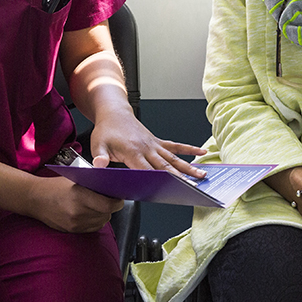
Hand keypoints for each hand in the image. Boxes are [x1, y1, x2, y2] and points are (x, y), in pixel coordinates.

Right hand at [26, 175, 123, 232]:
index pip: (108, 205)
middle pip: (106, 215)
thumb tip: (113, 188)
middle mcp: (78, 212)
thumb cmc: (55, 186)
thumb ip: (94, 184)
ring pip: (101, 222)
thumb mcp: (76, 179)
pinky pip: (92, 228)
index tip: (119, 199)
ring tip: (99, 206)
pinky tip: (90, 213)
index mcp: (80, 196)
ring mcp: (74, 223)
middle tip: (110, 201)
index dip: (117, 203)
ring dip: (103, 215)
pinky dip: (95, 221)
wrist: (35, 198)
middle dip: (111, 208)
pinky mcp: (72, 230)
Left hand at [84, 109, 206, 177]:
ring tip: (202, 175)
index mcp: (133, 152)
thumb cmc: (106, 130)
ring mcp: (154, 145)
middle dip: (181, 177)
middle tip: (194, 186)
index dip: (159, 179)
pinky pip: (175, 146)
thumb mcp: (98, 144)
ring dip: (189, 167)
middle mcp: (147, 149)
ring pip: (174, 158)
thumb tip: (99, 166)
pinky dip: (189, 149)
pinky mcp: (157, 141)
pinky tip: (201, 152)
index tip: (171, 188)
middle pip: (166, 166)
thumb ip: (100, 157)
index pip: (147, 170)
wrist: (114, 113)